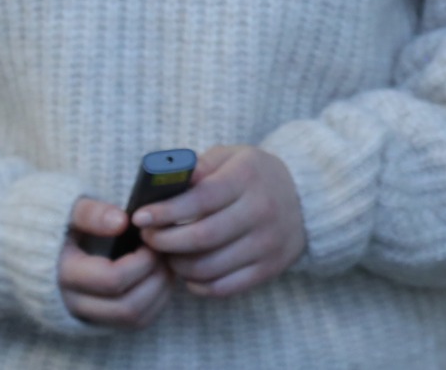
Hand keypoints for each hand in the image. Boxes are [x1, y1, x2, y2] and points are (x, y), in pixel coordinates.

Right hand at [60, 198, 172, 326]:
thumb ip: (91, 213)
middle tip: (163, 252)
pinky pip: (138, 322)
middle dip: (155, 278)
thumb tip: (121, 221)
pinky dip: (157, 300)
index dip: (142, 261)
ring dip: (159, 291)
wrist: (52, 245)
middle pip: (127, 307)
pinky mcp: (105, 320)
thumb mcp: (73, 210)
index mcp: (65, 274)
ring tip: (164, 262)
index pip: (112, 280)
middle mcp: (75, 302)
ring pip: (135, 318)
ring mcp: (90, 315)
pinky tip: (159, 275)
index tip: (150, 240)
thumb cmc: (70, 224)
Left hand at [135, 145, 304, 298]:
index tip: (140, 218)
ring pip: (207, 267)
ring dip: (177, 265)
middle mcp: (261, 210)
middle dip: (164, 242)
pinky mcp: (269, 268)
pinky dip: (197, 283)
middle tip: (149, 239)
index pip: (199, 200)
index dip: (164, 212)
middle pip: (200, 238)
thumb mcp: (231, 158)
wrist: (305, 198)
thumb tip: (165, 182)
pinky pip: (222, 287)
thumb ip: (199, 167)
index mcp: (248, 177)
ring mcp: (267, 243)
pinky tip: (190, 271)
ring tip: (169, 254)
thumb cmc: (254, 176)